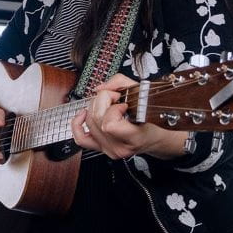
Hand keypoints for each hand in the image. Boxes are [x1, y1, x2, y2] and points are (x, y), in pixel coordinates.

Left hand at [70, 74, 185, 159]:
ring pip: (89, 123)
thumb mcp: (143, 94)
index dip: (113, 109)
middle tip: (115, 99)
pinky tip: (83, 114)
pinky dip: (78, 123)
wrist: (155, 137)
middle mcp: (119, 146)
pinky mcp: (100, 148)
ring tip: (108, 105)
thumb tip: (101, 88)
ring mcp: (108, 149)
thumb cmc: (153, 118)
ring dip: (95, 108)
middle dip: (104, 101)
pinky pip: (80, 137)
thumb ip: (121, 83)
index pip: (110, 125)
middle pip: (97, 118)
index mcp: (134, 137)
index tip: (123, 104)